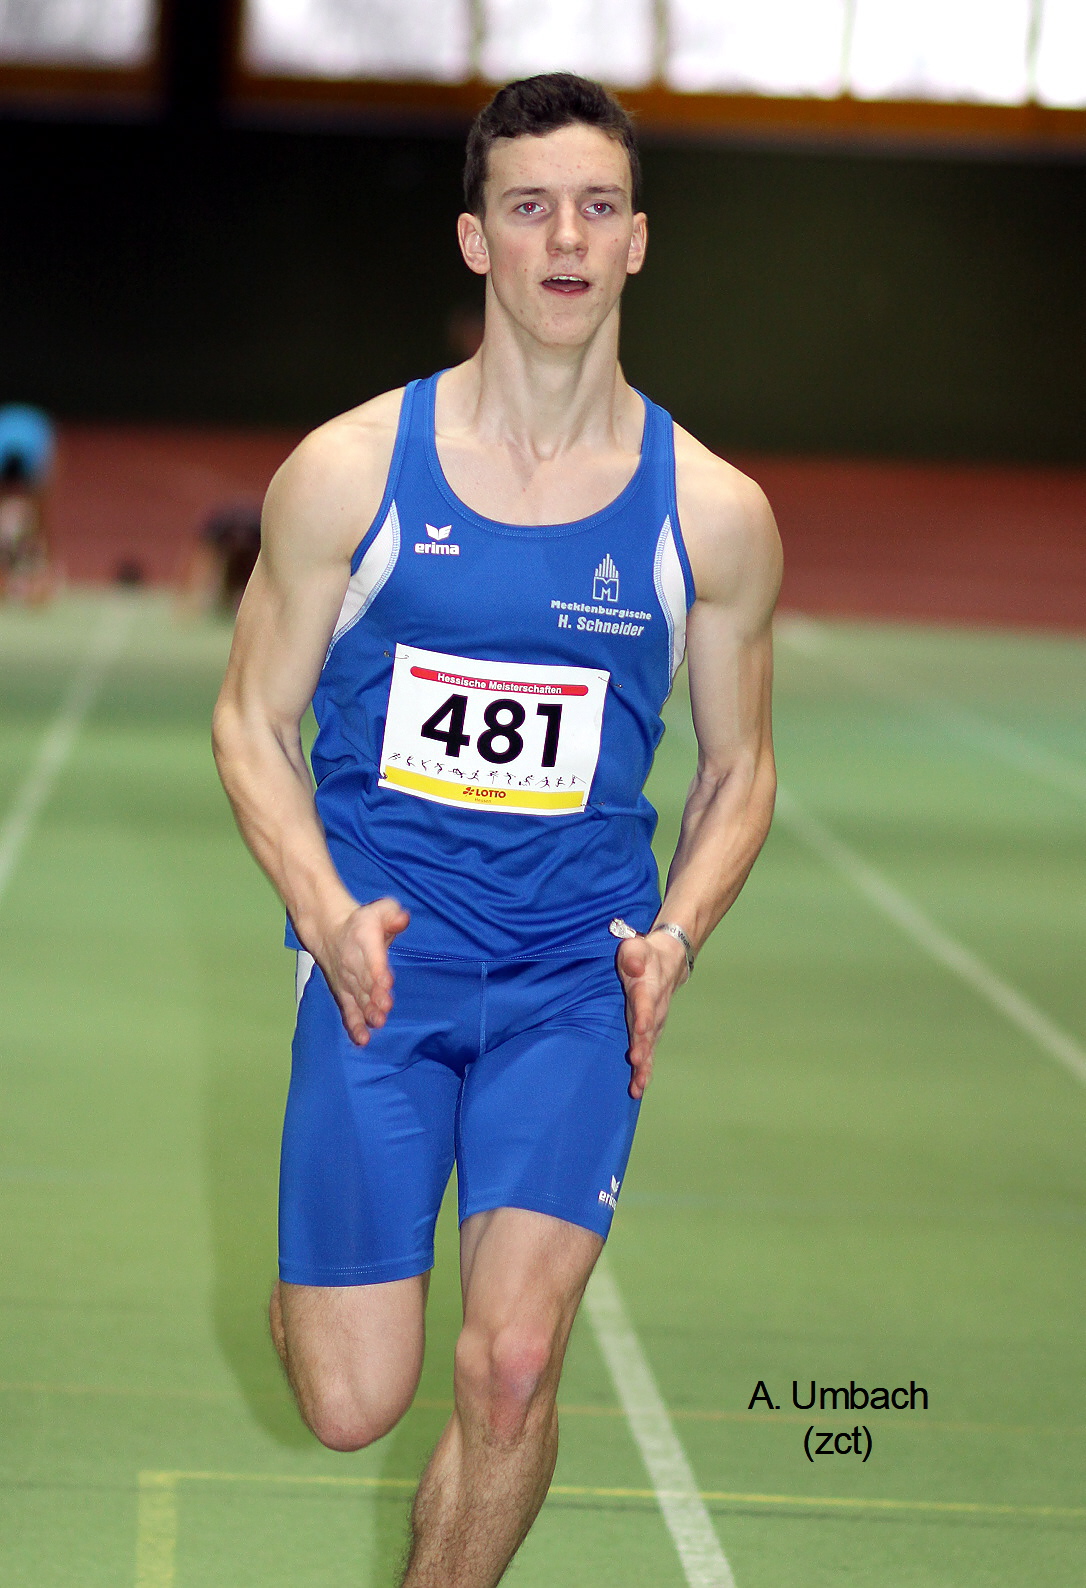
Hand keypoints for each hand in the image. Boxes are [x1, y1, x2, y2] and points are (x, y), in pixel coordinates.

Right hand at [314, 896, 409, 1044]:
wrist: (328, 930)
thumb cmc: (363, 922)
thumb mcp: (379, 909)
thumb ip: (392, 914)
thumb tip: (402, 918)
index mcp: (363, 941)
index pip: (372, 958)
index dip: (378, 971)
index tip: (386, 982)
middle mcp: (353, 964)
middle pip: (365, 982)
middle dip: (375, 996)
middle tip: (385, 1008)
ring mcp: (348, 981)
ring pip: (358, 998)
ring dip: (368, 1011)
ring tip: (378, 1022)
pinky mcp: (345, 994)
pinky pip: (348, 1010)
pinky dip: (354, 1025)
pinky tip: (362, 1040)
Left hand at [615, 930, 688, 1099]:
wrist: (669, 962)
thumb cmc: (644, 954)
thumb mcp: (636, 947)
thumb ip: (633, 955)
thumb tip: (632, 964)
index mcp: (648, 988)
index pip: (646, 1003)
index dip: (644, 1016)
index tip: (642, 1030)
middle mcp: (655, 1009)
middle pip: (649, 1032)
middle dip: (644, 1049)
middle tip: (637, 1064)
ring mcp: (655, 1022)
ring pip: (650, 1047)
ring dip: (644, 1066)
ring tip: (637, 1086)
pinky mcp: (652, 1031)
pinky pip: (649, 1052)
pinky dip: (644, 1070)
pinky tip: (638, 1088)